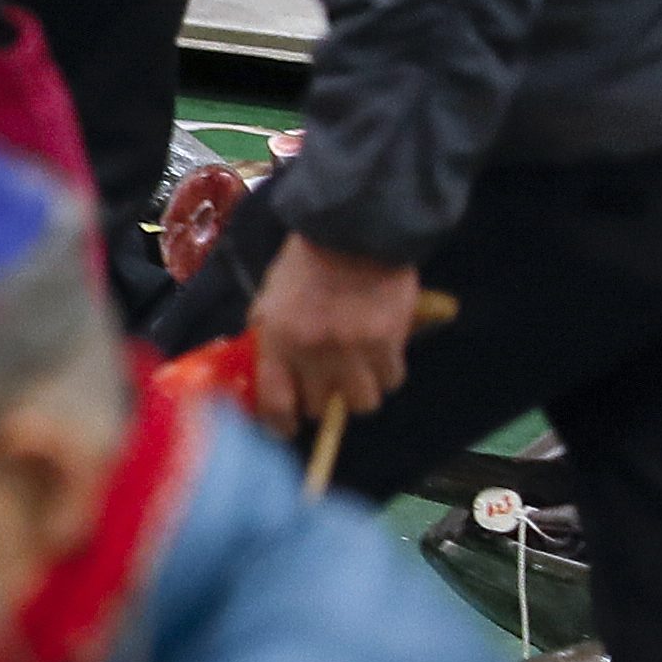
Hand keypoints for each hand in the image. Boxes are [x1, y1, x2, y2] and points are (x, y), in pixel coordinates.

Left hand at [249, 233, 421, 428]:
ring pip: (361, 402)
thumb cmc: (306, 263)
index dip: (280, 424)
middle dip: (322, 401)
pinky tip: (382, 352)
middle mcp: (313, 352)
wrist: (353, 232)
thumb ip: (270, 337)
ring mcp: (353, 349)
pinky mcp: (389, 342)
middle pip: (320, 408)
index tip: (287, 428)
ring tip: (358, 370)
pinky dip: (387, 373)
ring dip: (359, 391)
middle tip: (328, 385)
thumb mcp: (270, 298)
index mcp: (277, 340)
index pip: (275, 402)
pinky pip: (391, 380)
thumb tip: (272, 373)